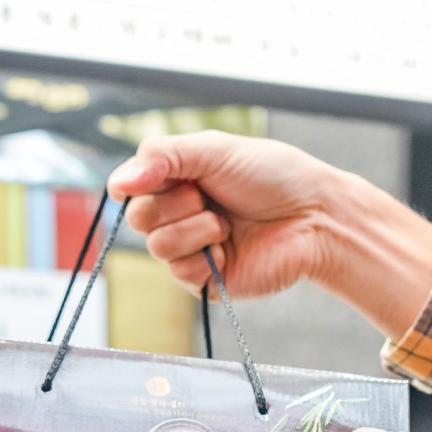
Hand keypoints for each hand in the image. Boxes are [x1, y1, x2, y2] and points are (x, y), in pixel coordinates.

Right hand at [108, 131, 431, 340]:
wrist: (315, 216)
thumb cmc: (274, 176)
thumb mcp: (214, 150)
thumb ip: (161, 157)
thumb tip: (116, 183)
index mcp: (178, 181)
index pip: (131, 186)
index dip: (139, 182)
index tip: (161, 175)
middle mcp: (179, 216)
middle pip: (138, 218)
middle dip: (174, 204)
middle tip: (208, 197)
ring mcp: (191, 250)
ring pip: (156, 247)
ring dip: (194, 229)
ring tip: (226, 224)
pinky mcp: (205, 282)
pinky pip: (179, 273)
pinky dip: (204, 256)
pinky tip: (228, 247)